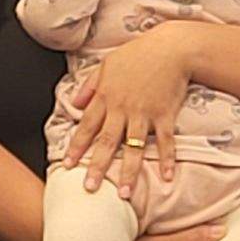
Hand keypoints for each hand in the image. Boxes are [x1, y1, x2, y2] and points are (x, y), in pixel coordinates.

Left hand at [67, 30, 192, 194]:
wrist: (171, 47)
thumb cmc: (138, 53)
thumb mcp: (107, 64)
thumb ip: (89, 85)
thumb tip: (74, 104)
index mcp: (106, 96)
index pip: (87, 126)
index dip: (76, 147)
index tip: (67, 165)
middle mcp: (123, 107)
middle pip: (106, 141)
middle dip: (96, 166)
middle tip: (90, 188)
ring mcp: (145, 113)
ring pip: (133, 146)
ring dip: (128, 171)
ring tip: (123, 193)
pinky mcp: (165, 114)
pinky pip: (165, 141)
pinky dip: (167, 159)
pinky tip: (168, 177)